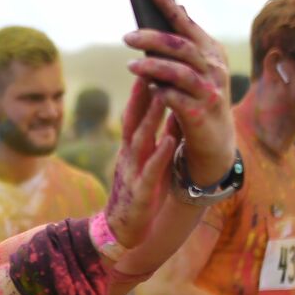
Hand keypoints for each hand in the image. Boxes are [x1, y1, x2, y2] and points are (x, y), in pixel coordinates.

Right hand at [103, 80, 177, 247]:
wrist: (120, 231)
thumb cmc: (139, 195)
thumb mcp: (150, 161)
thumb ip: (161, 136)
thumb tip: (173, 109)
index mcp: (131, 149)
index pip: (135, 114)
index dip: (141, 89)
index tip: (150, 63)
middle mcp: (129, 157)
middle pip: (134, 120)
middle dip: (142, 94)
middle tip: (150, 66)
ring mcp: (133, 173)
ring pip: (141, 141)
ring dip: (150, 118)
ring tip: (161, 95)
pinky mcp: (140, 193)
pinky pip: (151, 171)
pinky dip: (160, 154)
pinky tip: (169, 141)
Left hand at [123, 0, 234, 185]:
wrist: (214, 140)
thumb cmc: (197, 99)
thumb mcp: (194, 69)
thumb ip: (185, 44)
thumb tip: (178, 8)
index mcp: (211, 51)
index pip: (186, 23)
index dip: (167, 4)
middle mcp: (213, 67)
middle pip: (180, 46)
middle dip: (152, 38)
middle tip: (127, 37)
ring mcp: (209, 90)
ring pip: (178, 72)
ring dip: (152, 67)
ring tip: (129, 65)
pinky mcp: (200, 114)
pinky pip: (176, 99)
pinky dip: (160, 93)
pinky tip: (148, 90)